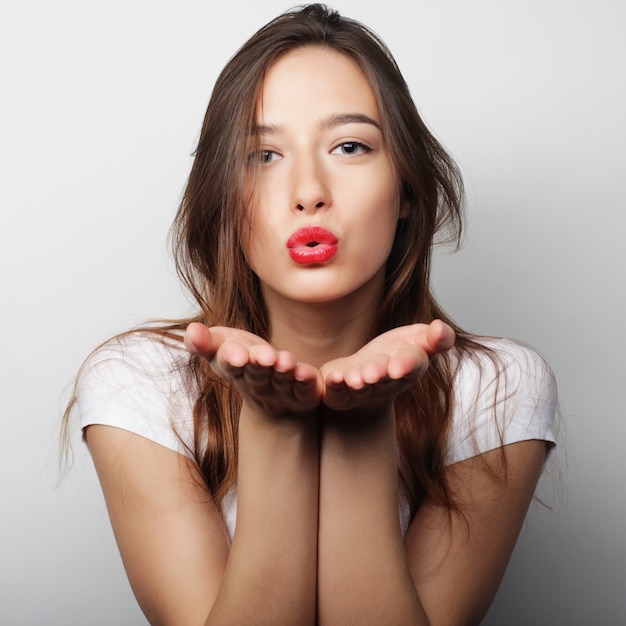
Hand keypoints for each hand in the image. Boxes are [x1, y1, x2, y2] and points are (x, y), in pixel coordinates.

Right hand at [184, 322, 322, 417]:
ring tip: (286, 361)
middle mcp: (257, 384)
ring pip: (282, 380)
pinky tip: (307, 372)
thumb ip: (205, 342)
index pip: (229, 364)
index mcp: (234, 370)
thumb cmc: (244, 362)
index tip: (235, 353)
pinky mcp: (304, 394)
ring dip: (284, 371)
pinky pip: (306, 388)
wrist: (274, 402)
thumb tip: (190, 330)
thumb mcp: (222, 349)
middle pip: (256, 374)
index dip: (232, 359)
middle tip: (263, 356)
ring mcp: (281, 391)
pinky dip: (306, 381)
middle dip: (258, 365)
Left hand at [320, 320, 454, 412]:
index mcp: (408, 367)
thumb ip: (433, 337)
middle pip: (385, 378)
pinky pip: (336, 393)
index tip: (400, 364)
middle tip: (374, 372)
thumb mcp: (418, 340)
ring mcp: (362, 391)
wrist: (366, 380)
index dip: (407, 364)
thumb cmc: (395, 355)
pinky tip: (333, 377)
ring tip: (355, 378)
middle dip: (380, 373)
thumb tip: (441, 328)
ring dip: (358, 381)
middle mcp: (386, 383)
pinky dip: (335, 386)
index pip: (412, 365)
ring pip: (361, 387)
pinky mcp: (339, 395)